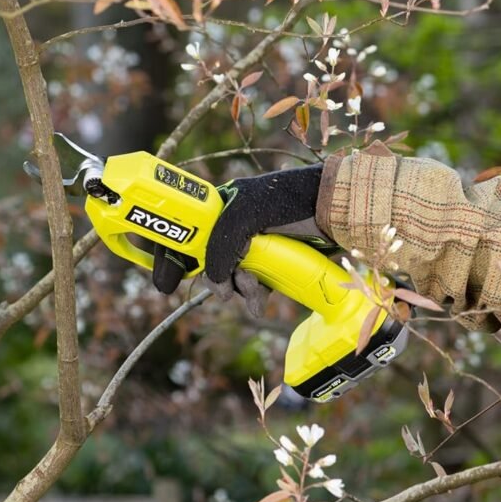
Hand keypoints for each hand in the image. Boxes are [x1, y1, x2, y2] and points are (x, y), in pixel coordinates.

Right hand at [152, 164, 328, 315]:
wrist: (335, 210)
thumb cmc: (290, 201)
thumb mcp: (246, 215)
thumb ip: (220, 244)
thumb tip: (211, 279)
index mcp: (221, 205)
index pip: (184, 231)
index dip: (172, 257)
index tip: (165, 284)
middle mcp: (233, 224)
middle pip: (207, 260)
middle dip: (214, 280)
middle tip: (224, 293)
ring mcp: (253, 243)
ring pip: (231, 276)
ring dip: (240, 289)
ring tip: (256, 291)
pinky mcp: (273, 260)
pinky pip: (254, 283)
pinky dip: (255, 295)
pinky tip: (262, 300)